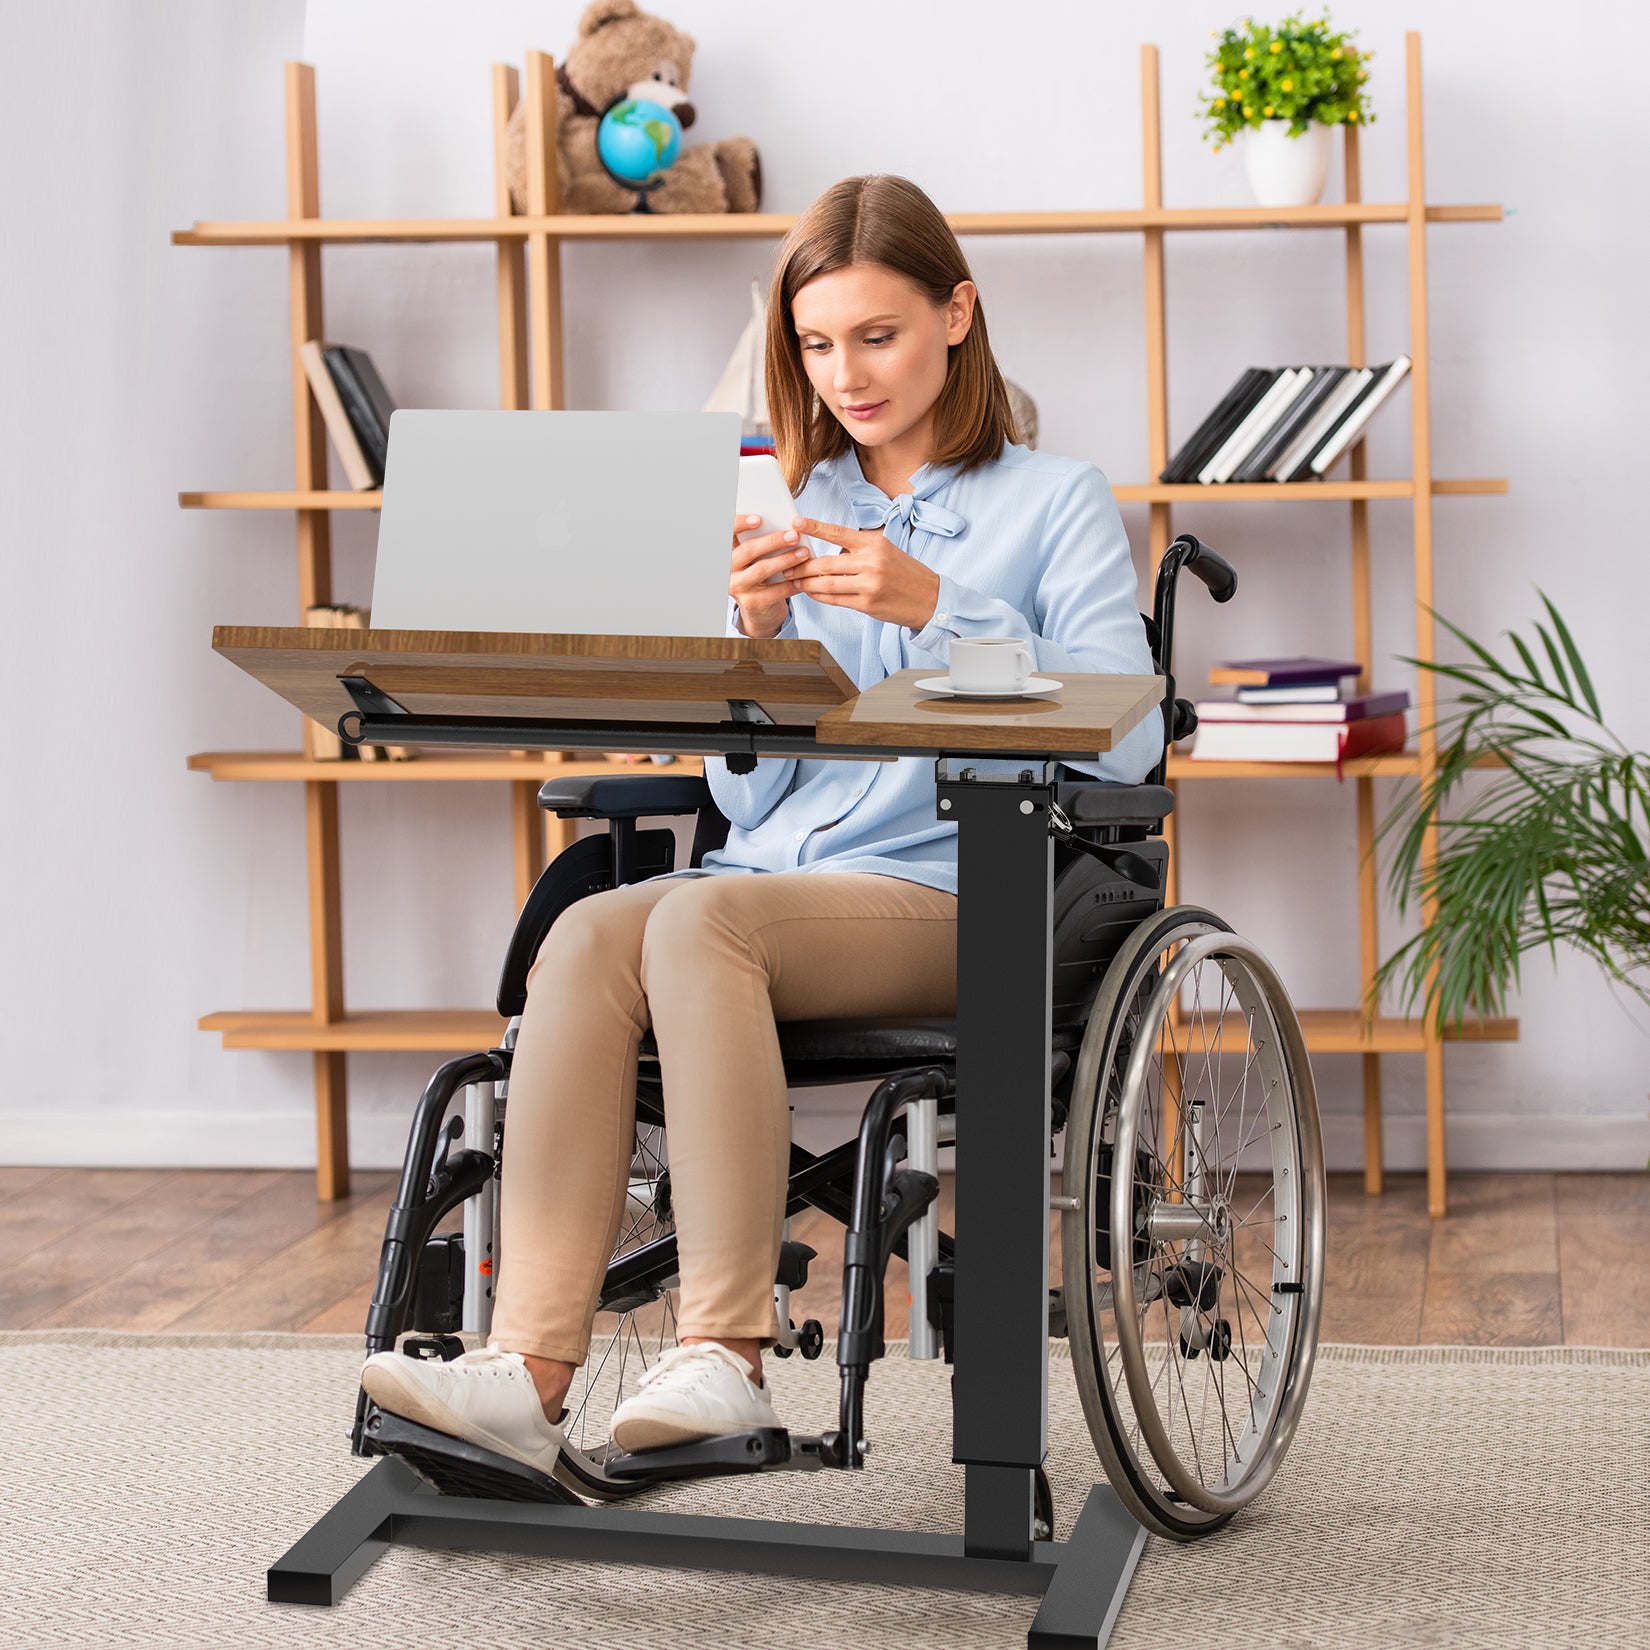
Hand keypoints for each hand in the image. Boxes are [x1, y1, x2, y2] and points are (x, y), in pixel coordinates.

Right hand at [729, 515, 808, 639]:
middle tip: (794, 535)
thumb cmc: (760, 572)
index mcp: (727, 552)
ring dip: (785, 559)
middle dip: (773, 541)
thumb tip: (784, 524)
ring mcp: (738, 587)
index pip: (727, 532)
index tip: (759, 519)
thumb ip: (760, 540)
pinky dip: (791, 583)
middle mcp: (727, 569)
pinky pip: (774, 591)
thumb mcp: (755, 557)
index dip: (740, 523)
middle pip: (748, 550)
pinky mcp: (752, 603)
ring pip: (762, 569)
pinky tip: (804, 576)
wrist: (758, 607)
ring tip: (804, 553)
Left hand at [790, 517, 941, 630]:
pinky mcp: (867, 604)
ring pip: (826, 583)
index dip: (814, 527)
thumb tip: (827, 548)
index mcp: (874, 543)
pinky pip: (835, 599)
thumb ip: (859, 548)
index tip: (795, 521)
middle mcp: (871, 562)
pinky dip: (819, 596)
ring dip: (806, 583)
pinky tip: (811, 592)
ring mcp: (869, 584)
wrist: (930, 598)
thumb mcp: (886, 550)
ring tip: (794, 580)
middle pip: (825, 562)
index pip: (837, 532)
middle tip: (786, 564)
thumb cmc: (905, 573)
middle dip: (801, 564)